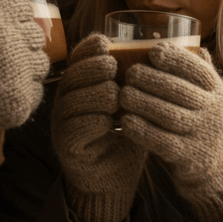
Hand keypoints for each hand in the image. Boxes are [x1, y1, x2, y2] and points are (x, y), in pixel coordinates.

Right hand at [0, 0, 48, 143]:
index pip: (22, 6)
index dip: (14, 13)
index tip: (6, 21)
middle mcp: (14, 43)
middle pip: (36, 34)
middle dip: (24, 38)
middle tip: (6, 49)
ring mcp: (21, 73)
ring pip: (41, 63)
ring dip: (28, 65)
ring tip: (7, 72)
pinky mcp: (23, 101)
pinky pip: (36, 91)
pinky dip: (25, 90)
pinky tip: (6, 92)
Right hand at [51, 33, 146, 221]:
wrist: (114, 176)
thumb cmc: (126, 132)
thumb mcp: (130, 102)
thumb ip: (135, 80)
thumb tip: (160, 49)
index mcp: (81, 84)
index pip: (78, 58)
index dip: (90, 49)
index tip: (107, 44)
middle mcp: (66, 99)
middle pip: (73, 75)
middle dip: (94, 68)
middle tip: (113, 68)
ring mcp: (62, 122)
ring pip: (73, 99)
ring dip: (96, 94)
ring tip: (115, 96)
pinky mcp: (66, 144)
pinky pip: (75, 127)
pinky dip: (93, 121)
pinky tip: (109, 122)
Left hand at [119, 43, 222, 221]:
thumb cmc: (219, 133)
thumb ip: (206, 80)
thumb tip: (194, 45)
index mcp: (222, 96)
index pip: (200, 71)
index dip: (176, 58)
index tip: (154, 51)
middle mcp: (215, 114)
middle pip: (179, 90)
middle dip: (151, 78)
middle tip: (129, 73)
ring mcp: (204, 137)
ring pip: (168, 114)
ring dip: (141, 102)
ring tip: (122, 94)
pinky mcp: (191, 160)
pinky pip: (162, 141)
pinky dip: (142, 130)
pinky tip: (126, 122)